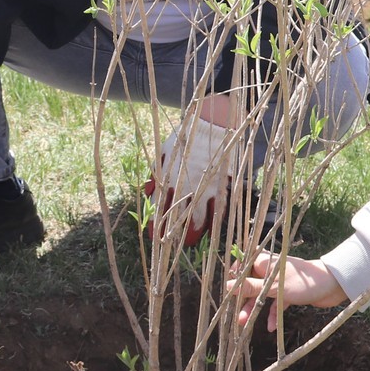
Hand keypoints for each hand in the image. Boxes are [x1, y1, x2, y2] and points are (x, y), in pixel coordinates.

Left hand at [149, 109, 238, 246]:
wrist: (212, 124)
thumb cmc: (185, 138)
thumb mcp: (165, 152)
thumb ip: (156, 174)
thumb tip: (147, 193)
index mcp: (170, 178)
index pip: (160, 207)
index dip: (157, 224)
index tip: (155, 237)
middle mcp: (187, 186)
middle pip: (179, 217)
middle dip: (175, 234)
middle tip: (173, 246)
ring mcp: (206, 188)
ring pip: (200, 217)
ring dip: (194, 231)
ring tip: (190, 242)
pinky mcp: (222, 185)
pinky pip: (219, 208)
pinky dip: (214, 219)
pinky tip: (211, 228)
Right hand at [230, 251, 348, 328]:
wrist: (333, 285)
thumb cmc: (302, 282)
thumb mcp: (274, 287)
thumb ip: (250, 287)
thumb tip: (227, 287)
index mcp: (264, 262)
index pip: (241, 267)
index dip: (232, 280)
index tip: (227, 295)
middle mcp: (269, 271)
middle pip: (250, 285)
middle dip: (242, 301)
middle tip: (236, 317)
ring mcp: (279, 282)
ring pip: (261, 296)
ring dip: (254, 309)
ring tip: (245, 325)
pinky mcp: (288, 293)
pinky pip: (275, 304)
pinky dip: (272, 314)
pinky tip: (271, 327)